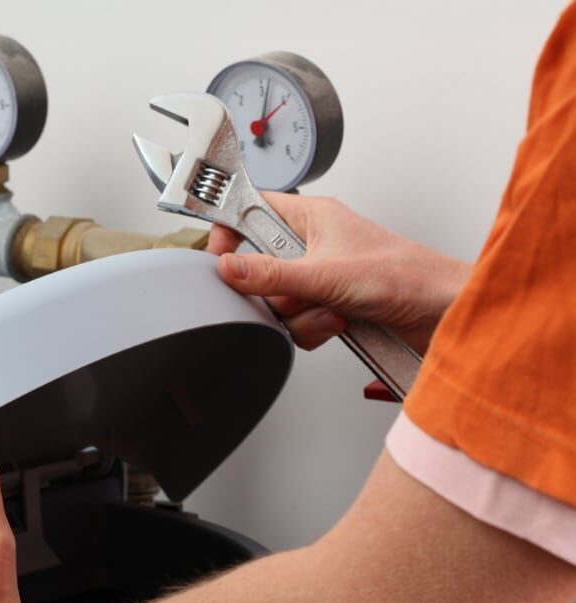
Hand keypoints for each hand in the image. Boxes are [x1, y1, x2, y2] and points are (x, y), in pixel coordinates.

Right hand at [207, 192, 470, 353]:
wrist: (444, 313)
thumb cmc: (407, 275)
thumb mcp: (327, 274)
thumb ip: (271, 274)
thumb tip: (229, 268)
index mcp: (312, 216)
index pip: (251, 211)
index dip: (230, 232)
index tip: (220, 256)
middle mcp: (314, 245)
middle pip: (259, 268)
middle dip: (276, 292)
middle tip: (295, 292)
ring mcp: (321, 277)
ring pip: (277, 301)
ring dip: (301, 315)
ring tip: (332, 311)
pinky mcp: (330, 306)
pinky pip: (297, 322)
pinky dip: (314, 329)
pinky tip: (338, 324)